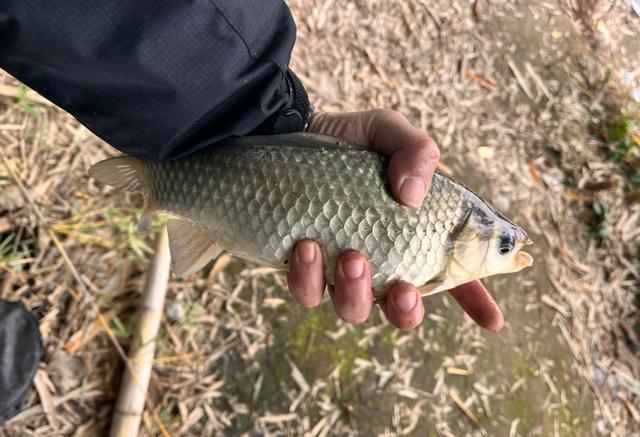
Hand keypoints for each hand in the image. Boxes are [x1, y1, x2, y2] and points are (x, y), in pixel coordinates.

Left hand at [287, 109, 503, 330]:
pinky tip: (306, 246)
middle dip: (404, 310)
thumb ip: (416, 152)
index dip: (476, 301)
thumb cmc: (351, 138)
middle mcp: (381, 259)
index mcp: (413, 234)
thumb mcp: (389, 131)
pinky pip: (307, 290)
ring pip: (353, 308)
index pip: (453, 275)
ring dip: (356, 291)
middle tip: (401, 289)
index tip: (494, 321)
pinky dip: (308, 276)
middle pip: (400, 308)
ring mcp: (341, 268)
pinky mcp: (304, 267)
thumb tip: (412, 196)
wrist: (296, 131)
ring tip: (349, 256)